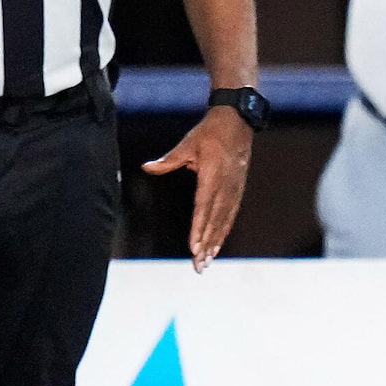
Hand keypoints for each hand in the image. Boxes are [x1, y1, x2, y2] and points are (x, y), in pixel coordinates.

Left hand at [141, 106, 253, 270]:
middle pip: (215, 220)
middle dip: (207, 244)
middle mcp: (226, 185)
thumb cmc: (210, 132)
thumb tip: (147, 168)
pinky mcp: (238, 189)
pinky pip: (231, 214)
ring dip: (216, 242)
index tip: (194, 247)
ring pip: (225, 221)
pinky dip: (224, 230)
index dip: (199, 229)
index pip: (203, 207)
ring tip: (207, 261)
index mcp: (212, 175)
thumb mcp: (187, 144)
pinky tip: (218, 243)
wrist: (238, 121)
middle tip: (200, 265)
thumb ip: (168, 160)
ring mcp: (235, 188)